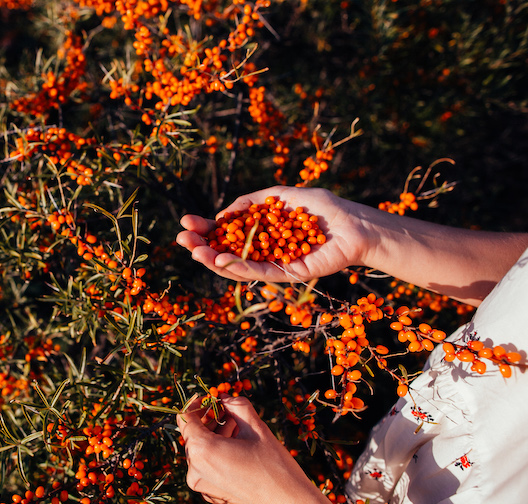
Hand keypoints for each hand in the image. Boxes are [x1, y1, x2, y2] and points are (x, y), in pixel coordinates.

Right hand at [176, 186, 369, 282]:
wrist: (354, 224)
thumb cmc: (321, 208)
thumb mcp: (279, 196)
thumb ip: (251, 203)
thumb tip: (222, 215)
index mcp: (259, 234)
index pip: (225, 234)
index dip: (204, 230)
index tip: (186, 222)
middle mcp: (262, 252)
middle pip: (225, 252)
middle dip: (201, 246)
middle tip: (181, 239)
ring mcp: (272, 265)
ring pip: (237, 267)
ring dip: (212, 260)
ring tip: (194, 252)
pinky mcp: (287, 275)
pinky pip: (259, 273)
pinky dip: (238, 268)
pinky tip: (220, 260)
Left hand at [177, 395, 355, 503]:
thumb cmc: (275, 468)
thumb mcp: (256, 429)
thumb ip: (236, 406)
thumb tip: (225, 397)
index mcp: (202, 452)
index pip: (185, 418)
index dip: (197, 404)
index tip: (213, 398)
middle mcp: (195, 471)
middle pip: (193, 435)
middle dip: (210, 419)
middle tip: (231, 411)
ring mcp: (202, 487)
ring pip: (201, 451)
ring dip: (215, 436)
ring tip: (239, 429)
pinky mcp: (212, 496)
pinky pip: (208, 467)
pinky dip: (218, 454)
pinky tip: (240, 450)